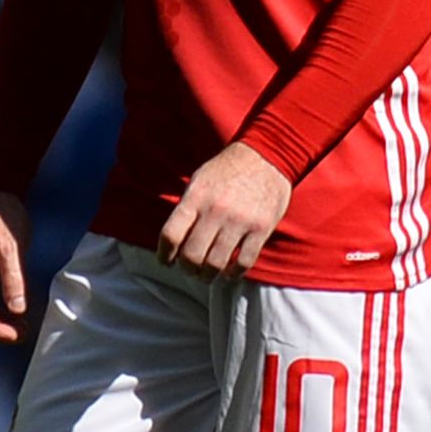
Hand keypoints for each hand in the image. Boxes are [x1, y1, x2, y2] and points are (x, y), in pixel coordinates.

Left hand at [156, 141, 292, 276]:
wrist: (266, 156)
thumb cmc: (227, 171)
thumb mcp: (200, 181)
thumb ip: (187, 209)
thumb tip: (172, 241)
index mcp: (196, 198)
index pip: (170, 235)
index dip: (164, 254)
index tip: (166, 261)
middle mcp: (216, 210)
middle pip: (192, 255)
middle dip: (187, 269)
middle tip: (189, 271)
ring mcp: (240, 221)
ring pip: (216, 264)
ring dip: (208, 276)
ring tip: (207, 275)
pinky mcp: (261, 228)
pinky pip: (244, 262)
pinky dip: (234, 273)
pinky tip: (230, 272)